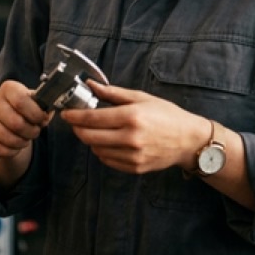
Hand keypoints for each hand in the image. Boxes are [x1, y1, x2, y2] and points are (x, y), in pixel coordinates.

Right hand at [0, 79, 51, 158]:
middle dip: (31, 132)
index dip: (35, 114)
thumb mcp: (35, 103)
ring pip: (8, 138)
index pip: (21, 101)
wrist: (5, 120)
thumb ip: (43, 107)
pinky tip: (15, 147)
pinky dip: (11, 151)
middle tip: (35, 132)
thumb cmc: (24, 110)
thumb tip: (47, 114)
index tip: (43, 120)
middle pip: (16, 123)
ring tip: (26, 139)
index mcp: (8, 88)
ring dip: (22, 142)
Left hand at [62, 81, 204, 174]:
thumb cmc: (167, 115)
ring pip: (97, 150)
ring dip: (90, 140)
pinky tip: (108, 142)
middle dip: (78, 129)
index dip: (74, 116)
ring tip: (95, 130)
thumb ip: (114, 93)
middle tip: (76, 122)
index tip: (66, 113)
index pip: (92, 118)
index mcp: (132, 116)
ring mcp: (132, 156)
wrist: (188, 140)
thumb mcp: (142, 97)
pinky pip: (108, 161)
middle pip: (89, 136)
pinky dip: (102, 151)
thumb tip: (91, 86)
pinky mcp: (134, 168)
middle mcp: (130, 138)